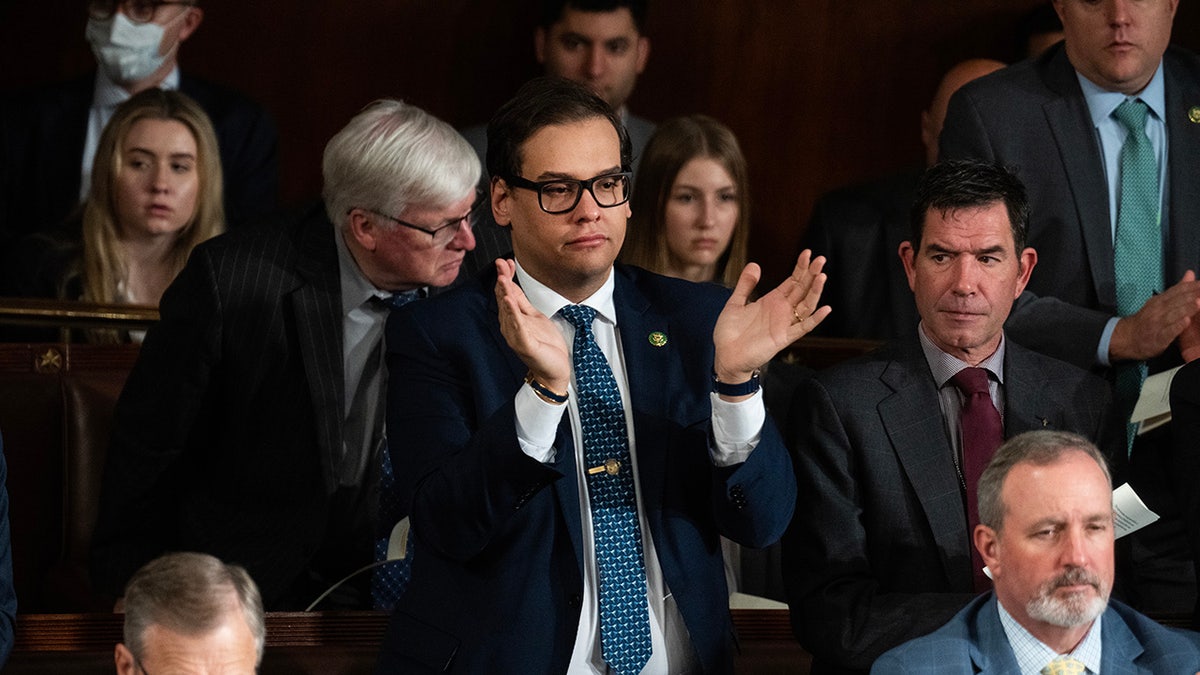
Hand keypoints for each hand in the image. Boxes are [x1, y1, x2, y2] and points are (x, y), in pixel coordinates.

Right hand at [494, 259, 570, 392]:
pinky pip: (517, 327)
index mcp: (513, 319)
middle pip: (504, 299)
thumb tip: (511, 282)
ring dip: (505, 294)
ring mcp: (516, 336)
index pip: (506, 294)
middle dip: (502, 280)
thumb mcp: (534, 317)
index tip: (506, 261)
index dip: (506, 277)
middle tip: (500, 263)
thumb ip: (522, 301)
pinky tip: (509, 301)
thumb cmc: (545, 346)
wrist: (555, 370)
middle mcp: (510, 326)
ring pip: (508, 311)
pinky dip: (512, 313)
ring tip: (502, 278)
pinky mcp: (524, 344)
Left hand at [713, 250, 830, 385]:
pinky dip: (815, 319)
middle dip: (811, 274)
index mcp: (772, 301)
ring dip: (815, 292)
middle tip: (821, 259)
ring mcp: (784, 324)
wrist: (725, 356)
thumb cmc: (729, 332)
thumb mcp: (735, 303)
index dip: (800, 267)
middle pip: (802, 289)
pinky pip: (803, 328)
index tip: (807, 252)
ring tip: (822, 276)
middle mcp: (782, 310)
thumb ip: (745, 285)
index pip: (792, 281)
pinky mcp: (784, 338)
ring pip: (806, 305)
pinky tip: (825, 309)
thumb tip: (754, 264)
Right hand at [1109, 271, 1199, 361]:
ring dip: (1186, 308)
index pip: (1179, 290)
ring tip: (1199, 303)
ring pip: (1173, 314)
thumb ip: (1178, 289)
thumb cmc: (1147, 319)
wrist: (1127, 337)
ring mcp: (1157, 323)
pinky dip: (1176, 326)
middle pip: (1177, 300)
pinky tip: (1186, 321)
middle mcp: (1158, 309)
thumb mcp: (1161, 301)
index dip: (1193, 286)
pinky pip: (1167, 331)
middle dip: (1193, 295)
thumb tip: (1190, 273)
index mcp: (1160, 299)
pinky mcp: (1157, 338)